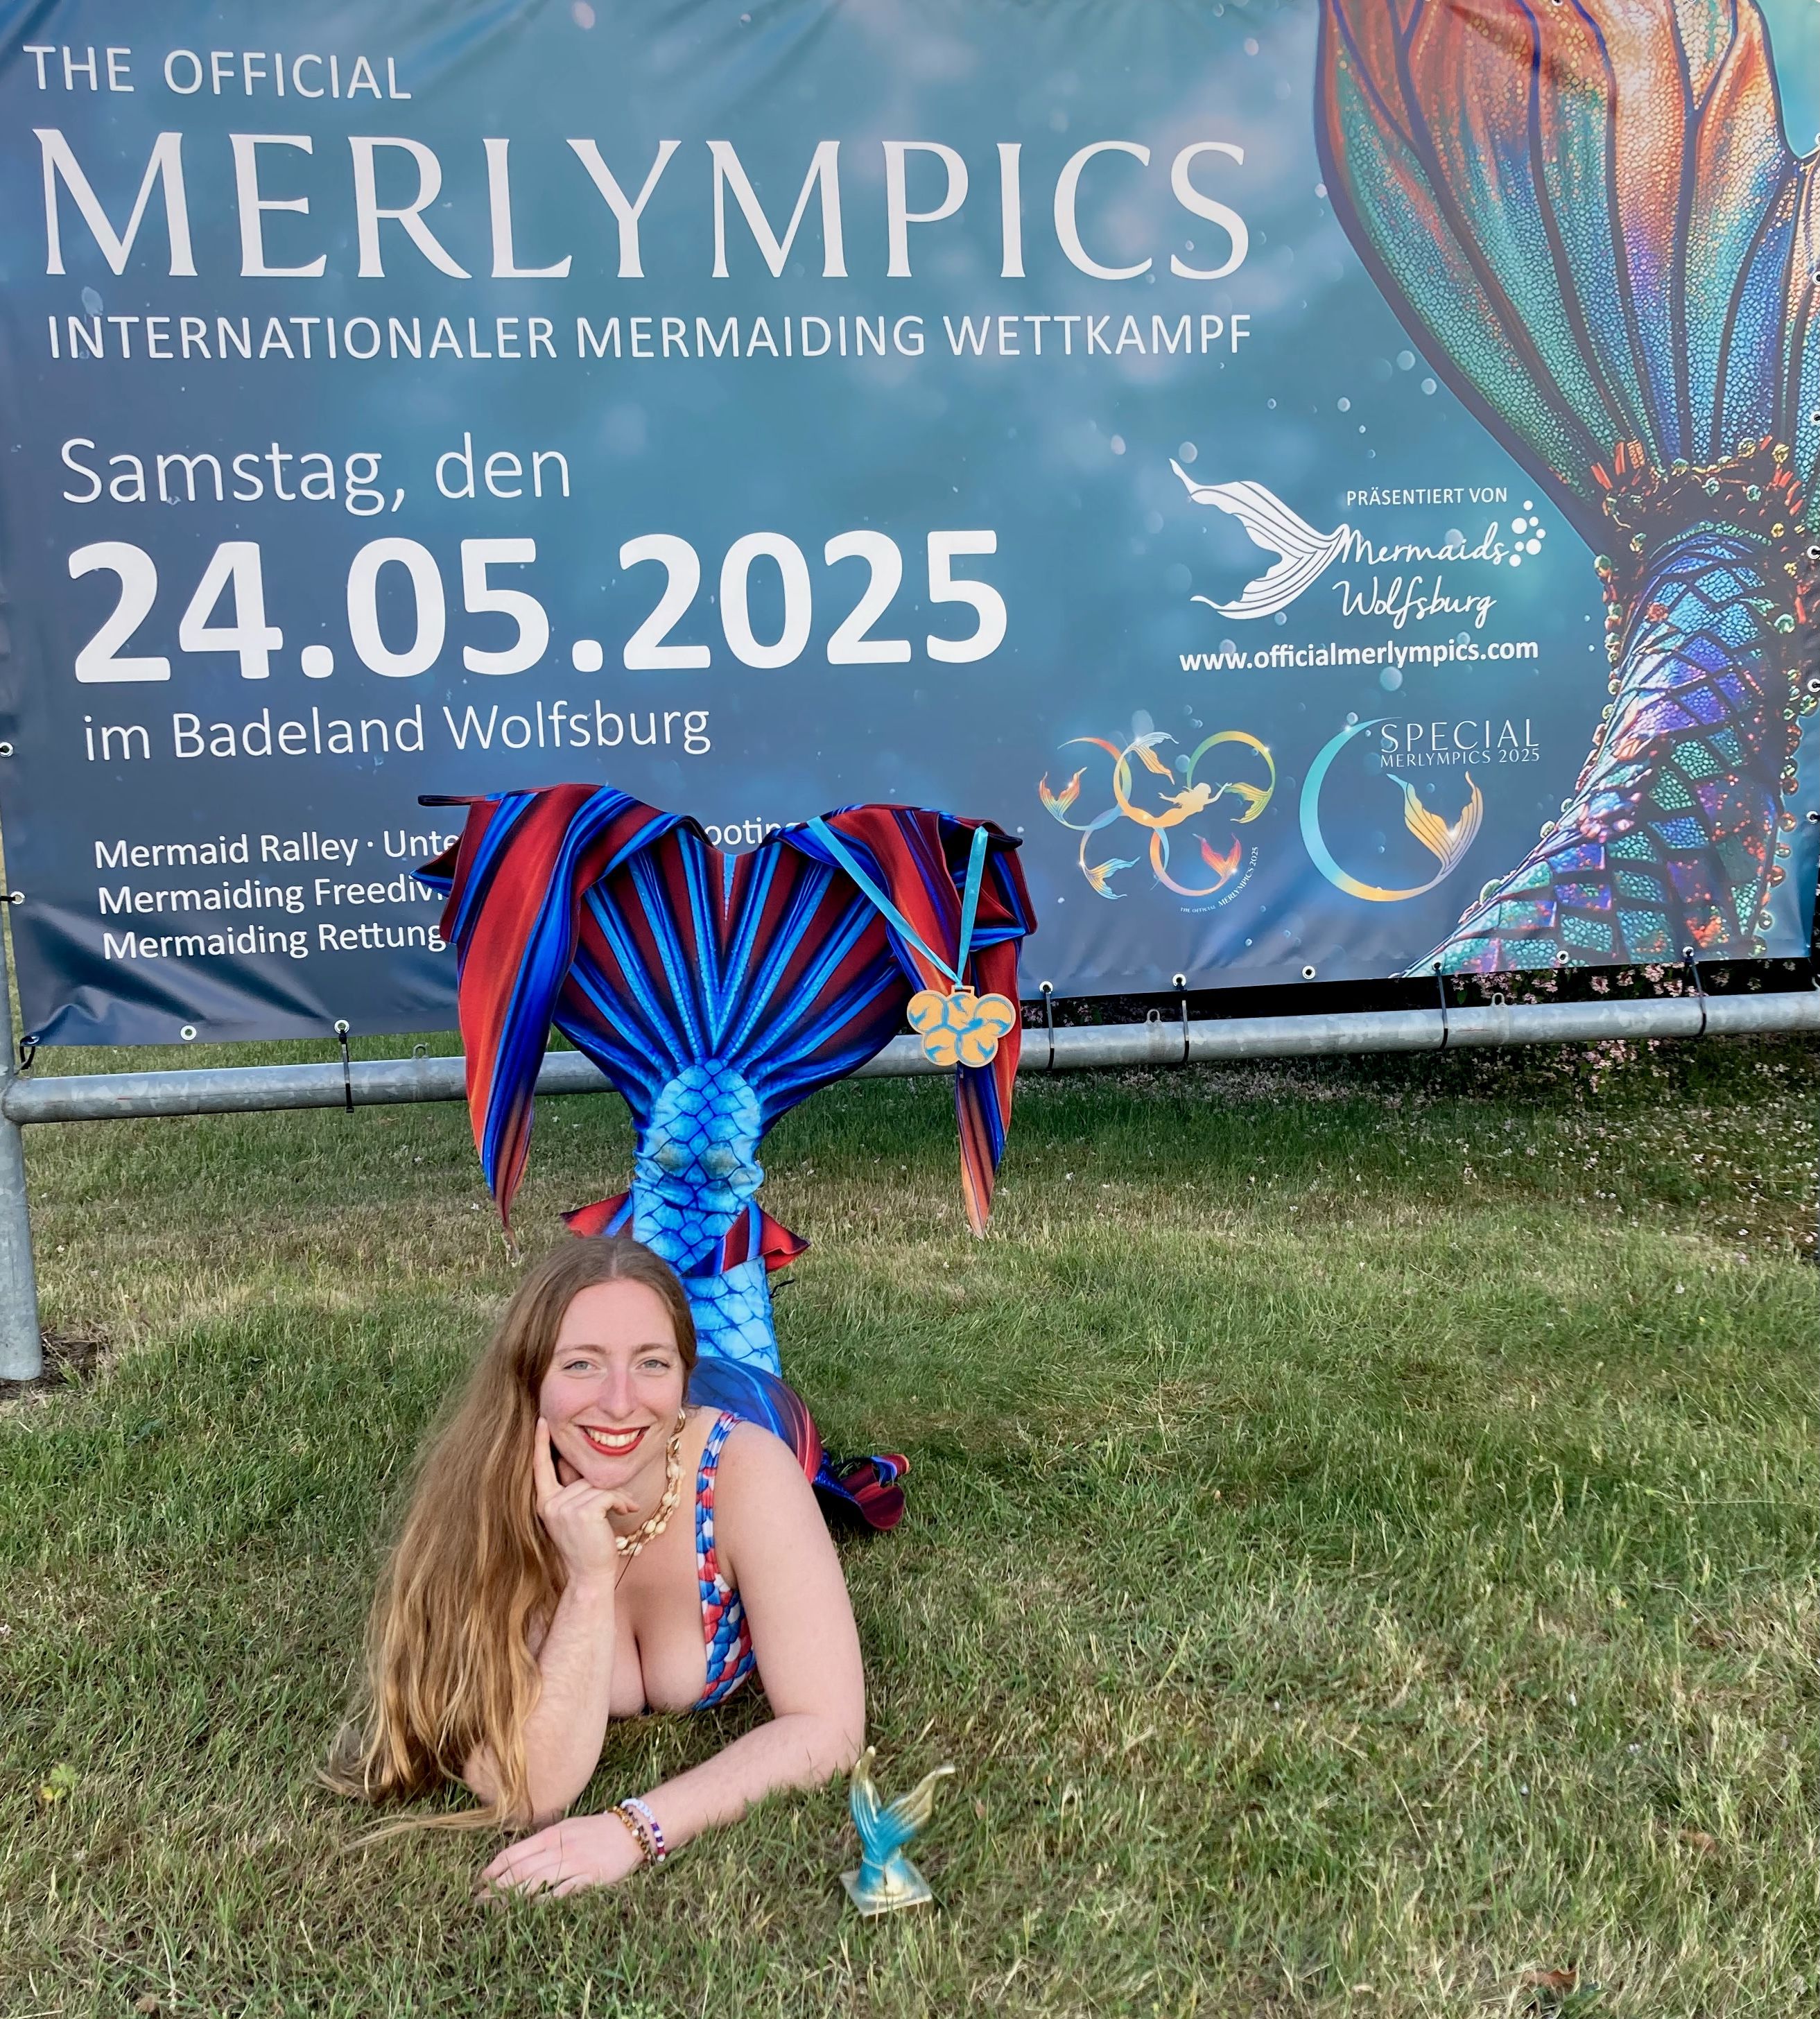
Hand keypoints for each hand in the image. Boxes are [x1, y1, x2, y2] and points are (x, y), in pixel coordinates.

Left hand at [477, 1810, 647, 1898]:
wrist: (631, 1831)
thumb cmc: (596, 1831)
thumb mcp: (567, 1829)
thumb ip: (543, 1843)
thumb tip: (517, 1858)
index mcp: (551, 1835)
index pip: (515, 1852)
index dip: (494, 1868)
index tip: (480, 1882)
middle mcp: (559, 1848)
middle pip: (521, 1869)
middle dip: (498, 1887)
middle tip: (480, 1903)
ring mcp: (574, 1863)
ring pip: (537, 1880)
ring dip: (514, 1896)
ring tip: (498, 1910)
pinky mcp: (589, 1877)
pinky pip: (564, 1890)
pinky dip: (546, 1901)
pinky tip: (532, 1910)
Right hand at [533, 1418, 634, 1585]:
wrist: (589, 1576)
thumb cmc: (586, 1546)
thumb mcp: (574, 1516)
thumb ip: (574, 1491)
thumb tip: (582, 1467)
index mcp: (545, 1503)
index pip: (541, 1468)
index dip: (541, 1443)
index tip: (542, 1420)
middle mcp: (551, 1504)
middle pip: (583, 1476)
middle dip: (604, 1488)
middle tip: (619, 1504)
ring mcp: (565, 1508)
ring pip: (598, 1485)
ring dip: (617, 1496)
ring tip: (622, 1511)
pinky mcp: (583, 1512)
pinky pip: (609, 1493)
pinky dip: (622, 1500)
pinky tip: (627, 1511)